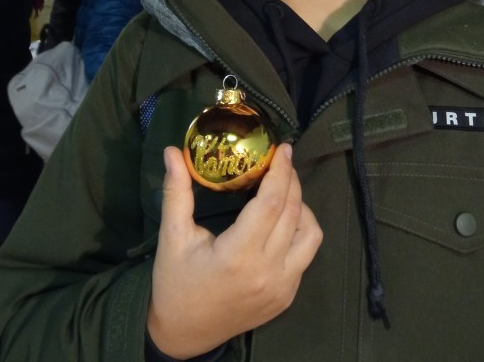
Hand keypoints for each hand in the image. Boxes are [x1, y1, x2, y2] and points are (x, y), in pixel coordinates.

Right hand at [147, 143, 322, 358]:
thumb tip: (172, 151)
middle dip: (291, 180)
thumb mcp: (173, 237)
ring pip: (310, 233)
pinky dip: (300, 231)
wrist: (183, 334)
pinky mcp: (287, 297)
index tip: (284, 149)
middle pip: (293, 212)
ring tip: (282, 192)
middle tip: (282, 160)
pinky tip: (282, 221)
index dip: (281, 172)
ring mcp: (282, 287)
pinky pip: (306, 255)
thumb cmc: (175, 283)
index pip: (271, 204)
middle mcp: (267, 272)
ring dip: (301, 206)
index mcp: (238, 256)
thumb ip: (177, 192)